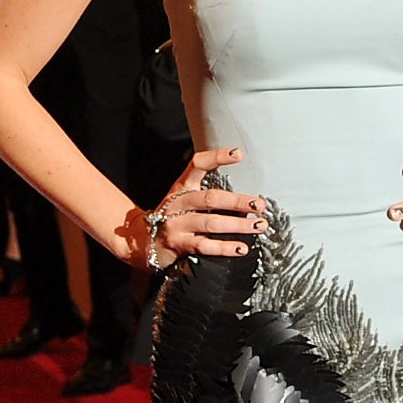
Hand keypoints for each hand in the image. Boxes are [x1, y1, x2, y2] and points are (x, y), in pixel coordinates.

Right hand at [124, 147, 266, 261]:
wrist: (142, 242)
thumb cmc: (173, 219)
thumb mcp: (184, 199)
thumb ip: (208, 195)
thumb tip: (246, 200)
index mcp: (182, 187)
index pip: (198, 165)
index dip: (217, 157)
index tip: (238, 154)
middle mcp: (178, 203)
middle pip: (211, 198)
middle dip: (238, 201)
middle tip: (259, 204)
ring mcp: (176, 224)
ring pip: (211, 223)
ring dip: (238, 225)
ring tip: (258, 226)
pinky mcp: (178, 244)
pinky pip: (205, 246)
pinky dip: (225, 247)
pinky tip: (241, 248)